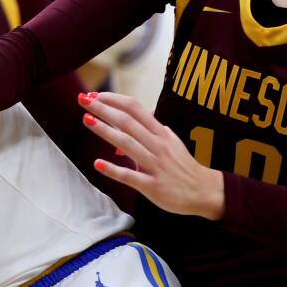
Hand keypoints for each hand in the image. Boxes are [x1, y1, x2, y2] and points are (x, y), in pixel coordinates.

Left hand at [79, 92, 224, 218]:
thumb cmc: (182, 166)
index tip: (94, 95)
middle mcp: (157, 145)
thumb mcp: (170, 141)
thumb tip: (135, 115)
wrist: (205, 192)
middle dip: (103, 109)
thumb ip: (151, 128)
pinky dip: (113, 169)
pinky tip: (97, 163)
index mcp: (160, 132)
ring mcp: (155, 165)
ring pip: (127, 144)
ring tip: (86, 120)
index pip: (134, 108)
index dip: (113, 100)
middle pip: (127, 121)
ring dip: (105, 131)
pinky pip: (131, 176)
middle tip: (82, 99)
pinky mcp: (153, 186)